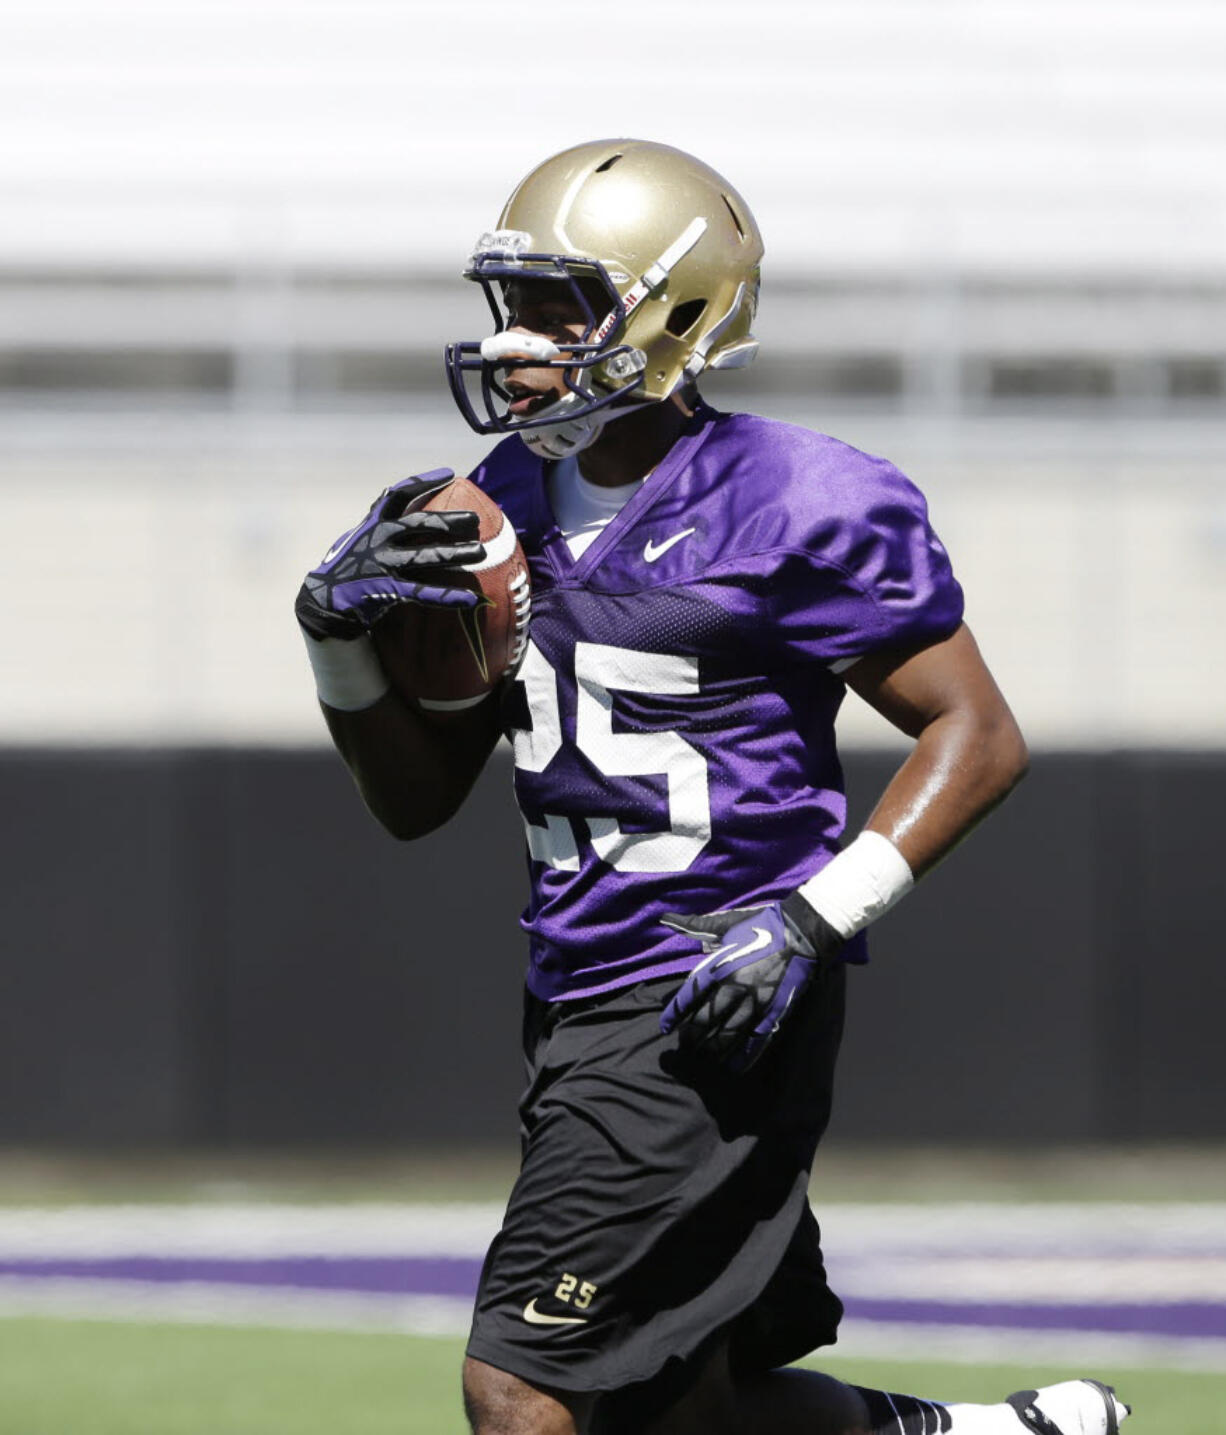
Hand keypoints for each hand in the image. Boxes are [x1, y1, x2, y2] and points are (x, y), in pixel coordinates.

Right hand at [295, 469, 486, 640]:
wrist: (324, 598)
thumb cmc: (350, 566)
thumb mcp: (361, 537)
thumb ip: (381, 522)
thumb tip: (405, 507)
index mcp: (374, 523)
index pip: (398, 494)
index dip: (424, 482)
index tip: (449, 473)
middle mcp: (379, 538)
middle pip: (420, 524)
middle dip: (449, 520)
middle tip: (475, 520)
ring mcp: (383, 563)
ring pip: (426, 556)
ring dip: (455, 555)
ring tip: (481, 553)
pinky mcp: (385, 589)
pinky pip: (423, 593)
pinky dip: (448, 597)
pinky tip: (470, 599)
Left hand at [659, 893, 844, 1069]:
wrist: (802, 932)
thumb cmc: (761, 924)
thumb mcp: (726, 923)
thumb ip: (695, 926)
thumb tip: (665, 918)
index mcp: (720, 966)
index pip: (688, 996)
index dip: (674, 1015)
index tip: (665, 1027)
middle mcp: (734, 988)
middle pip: (705, 1020)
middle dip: (692, 1036)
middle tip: (685, 1045)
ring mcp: (755, 1003)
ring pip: (727, 1034)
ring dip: (713, 1048)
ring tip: (704, 1057)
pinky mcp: (775, 1012)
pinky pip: (756, 1040)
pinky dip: (743, 1056)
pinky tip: (733, 1067)